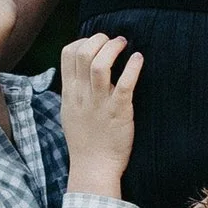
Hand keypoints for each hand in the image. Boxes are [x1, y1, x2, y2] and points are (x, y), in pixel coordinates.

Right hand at [59, 32, 142, 192]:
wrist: (93, 167)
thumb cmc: (84, 140)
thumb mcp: (70, 111)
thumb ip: (74, 89)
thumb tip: (80, 68)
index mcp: (70, 92)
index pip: (68, 53)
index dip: (83, 41)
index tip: (97, 43)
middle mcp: (82, 94)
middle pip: (84, 53)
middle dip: (100, 39)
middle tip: (114, 41)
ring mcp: (100, 102)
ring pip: (101, 64)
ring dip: (114, 48)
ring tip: (125, 45)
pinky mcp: (118, 111)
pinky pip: (124, 84)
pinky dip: (133, 67)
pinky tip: (138, 59)